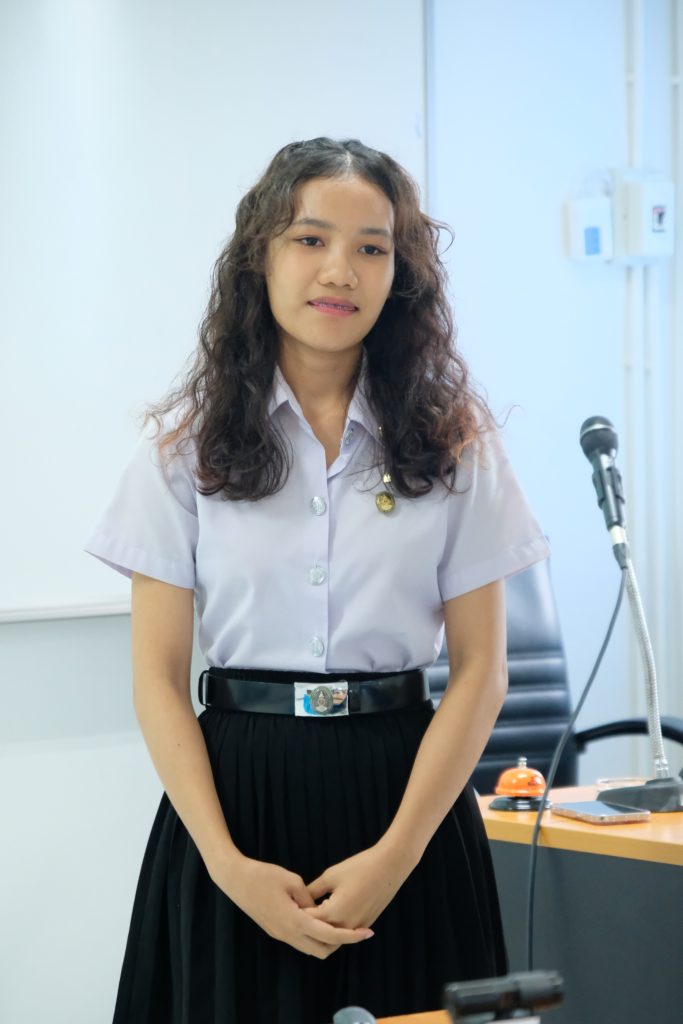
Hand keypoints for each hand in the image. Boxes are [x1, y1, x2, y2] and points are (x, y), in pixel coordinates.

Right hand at [212, 855, 374, 958]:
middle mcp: (287, 934)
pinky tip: (319, 919)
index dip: (350, 936)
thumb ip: (309, 897)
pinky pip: (299, 940)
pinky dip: (313, 936)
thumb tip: (318, 908)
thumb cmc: (263, 875)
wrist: (235, 879)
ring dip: (326, 940)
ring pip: (309, 948)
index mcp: (294, 921)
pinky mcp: (274, 930)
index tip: (367, 933)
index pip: (329, 935)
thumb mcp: (292, 880)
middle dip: (340, 943)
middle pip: (322, 950)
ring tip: (339, 923)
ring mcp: (279, 934)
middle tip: (354, 928)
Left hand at [303, 841, 416, 931]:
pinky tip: (330, 913)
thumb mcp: (331, 875)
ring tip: (314, 915)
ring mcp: (358, 927)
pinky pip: (346, 934)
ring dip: (323, 932)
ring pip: (333, 940)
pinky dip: (335, 929)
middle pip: (319, 936)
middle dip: (309, 927)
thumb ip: (313, 890)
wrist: (390, 866)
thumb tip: (299, 899)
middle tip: (298, 913)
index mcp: (334, 913)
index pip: (308, 921)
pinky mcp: (366, 924)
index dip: (297, 913)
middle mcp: (346, 925)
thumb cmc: (359, 867)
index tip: (289, 905)